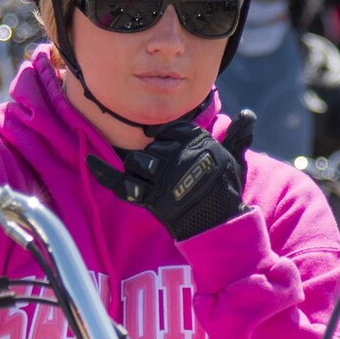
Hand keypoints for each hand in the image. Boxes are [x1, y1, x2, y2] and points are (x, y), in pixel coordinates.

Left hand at [86, 112, 251, 242]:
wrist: (218, 224)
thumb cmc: (225, 190)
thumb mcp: (235, 159)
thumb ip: (238, 136)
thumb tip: (249, 115)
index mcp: (195, 142)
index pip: (171, 129)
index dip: (172, 140)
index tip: (181, 154)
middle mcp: (176, 157)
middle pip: (152, 147)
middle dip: (158, 158)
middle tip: (173, 175)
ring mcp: (160, 178)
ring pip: (137, 161)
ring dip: (143, 170)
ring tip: (159, 181)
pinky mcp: (148, 197)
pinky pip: (120, 182)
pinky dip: (103, 172)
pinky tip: (90, 161)